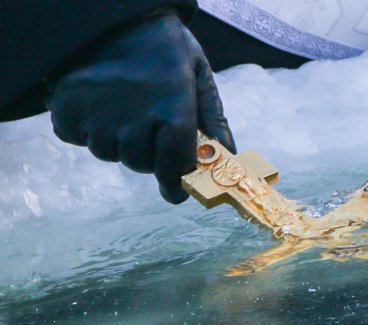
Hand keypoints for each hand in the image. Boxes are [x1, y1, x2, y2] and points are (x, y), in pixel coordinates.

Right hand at [45, 11, 235, 202]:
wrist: (109, 11)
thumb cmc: (162, 43)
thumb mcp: (198, 72)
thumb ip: (213, 117)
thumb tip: (229, 155)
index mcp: (172, 109)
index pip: (174, 166)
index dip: (176, 182)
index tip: (176, 192)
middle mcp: (134, 119)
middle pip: (140, 164)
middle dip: (148, 154)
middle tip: (148, 128)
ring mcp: (98, 116)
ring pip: (108, 153)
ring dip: (117, 140)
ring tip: (122, 107)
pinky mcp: (66, 109)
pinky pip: (77, 137)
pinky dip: (86, 127)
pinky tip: (98, 103)